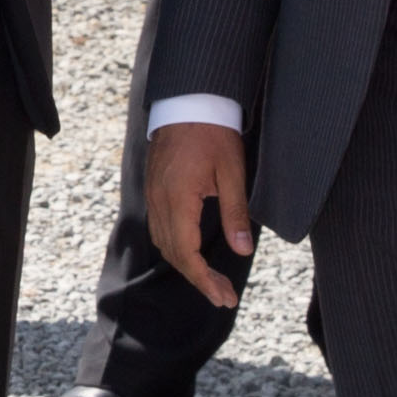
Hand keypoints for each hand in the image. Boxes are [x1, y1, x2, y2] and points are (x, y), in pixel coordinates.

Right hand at [143, 118, 253, 305]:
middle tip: (224, 295)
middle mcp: (160, 201)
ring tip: (211, 279)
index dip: (205, 280)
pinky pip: (159, 227)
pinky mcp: (154, 188)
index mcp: (179, 199)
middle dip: (199, 279)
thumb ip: (236, 213)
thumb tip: (243, 250)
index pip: (187, 254)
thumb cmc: (213, 132)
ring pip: (163, 243)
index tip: (223, 296)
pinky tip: (191, 251)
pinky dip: (175, 246)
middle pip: (174, 254)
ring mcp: (153, 195)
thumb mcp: (232, 172)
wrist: (188, 100)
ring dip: (186, 265)